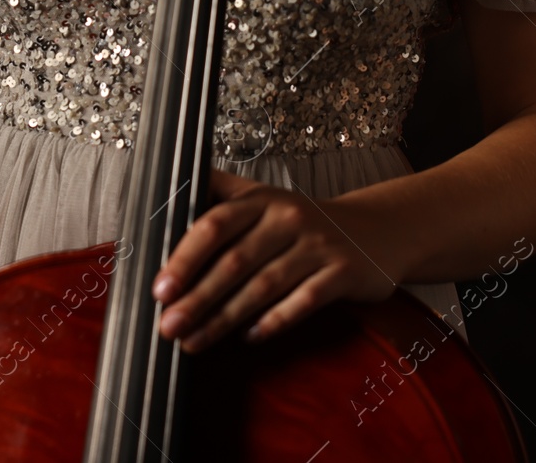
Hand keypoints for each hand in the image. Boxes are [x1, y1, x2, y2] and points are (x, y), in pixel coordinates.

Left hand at [153, 169, 405, 351]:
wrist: (374, 230)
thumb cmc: (300, 221)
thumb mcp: (261, 197)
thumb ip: (216, 193)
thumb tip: (165, 193)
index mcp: (260, 200)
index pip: (215, 225)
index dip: (184, 258)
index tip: (160, 290)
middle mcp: (288, 218)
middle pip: (235, 261)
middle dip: (197, 298)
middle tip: (168, 326)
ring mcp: (318, 246)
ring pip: (263, 287)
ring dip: (224, 318)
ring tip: (194, 341)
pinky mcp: (343, 273)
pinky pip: (302, 303)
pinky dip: (273, 322)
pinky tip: (248, 338)